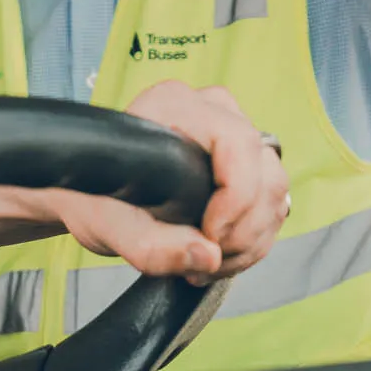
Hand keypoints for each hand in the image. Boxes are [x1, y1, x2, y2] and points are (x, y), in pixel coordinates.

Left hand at [54, 81, 288, 284]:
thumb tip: (207, 256)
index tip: (209, 238)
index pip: (238, 145)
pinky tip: (218, 256)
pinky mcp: (245, 163)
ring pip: (275, 191)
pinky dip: (253, 240)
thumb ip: (152, 247)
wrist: (95, 198)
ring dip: (250, 240)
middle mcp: (212, 110)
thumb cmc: (96, 199)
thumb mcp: (109, 227)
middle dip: (244, 230)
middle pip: (266, 172)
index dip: (236, 199)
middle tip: (206, 262)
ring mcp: (234, 134)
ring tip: (207, 263)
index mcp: (176, 106)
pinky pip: (272, 203)